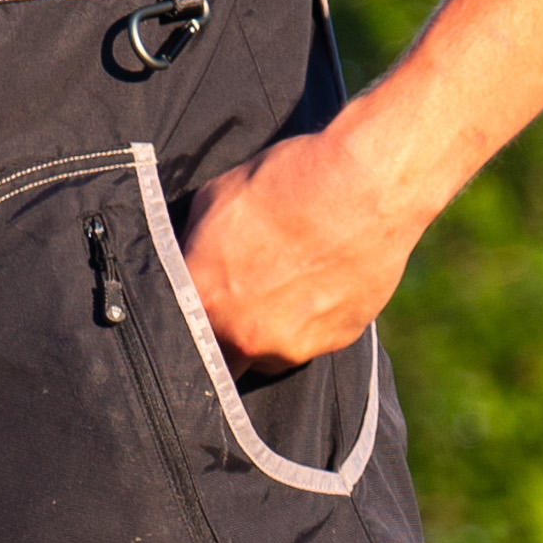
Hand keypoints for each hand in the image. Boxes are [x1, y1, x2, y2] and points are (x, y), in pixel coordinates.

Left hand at [176, 114, 436, 373]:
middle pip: (222, 361)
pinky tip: (318, 283)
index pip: (176, 339)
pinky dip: (309, 322)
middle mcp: (246, 336)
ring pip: (268, 355)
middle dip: (224, 340)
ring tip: (286, 285)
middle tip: (239, 301)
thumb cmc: (289, 180)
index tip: (191, 318)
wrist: (366, 182)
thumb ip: (194, 245)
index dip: (183, 329)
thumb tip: (189, 264)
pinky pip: (311, 342)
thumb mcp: (217, 198)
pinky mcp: (336, 342)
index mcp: (205, 301)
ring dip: (268, 332)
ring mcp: (293, 345)